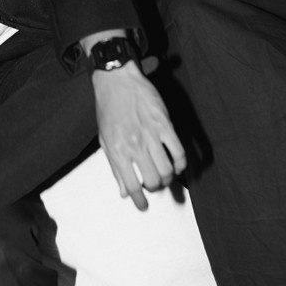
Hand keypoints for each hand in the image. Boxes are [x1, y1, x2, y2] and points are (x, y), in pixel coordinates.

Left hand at [92, 62, 186, 209]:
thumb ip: (114, 167)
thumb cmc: (108, 108)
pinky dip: (181, 163)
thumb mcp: (104, 139)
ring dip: (168, 178)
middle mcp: (134, 145)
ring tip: (164, 175)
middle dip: (155, 188)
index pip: (130, 185)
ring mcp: (150, 135)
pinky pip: (179, 152)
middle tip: (154, 184)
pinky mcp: (165, 124)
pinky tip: (177, 164)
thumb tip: (123, 192)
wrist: (116, 79)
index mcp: (117, 150)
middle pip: (153, 181)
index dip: (138, 200)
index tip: (143, 206)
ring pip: (167, 170)